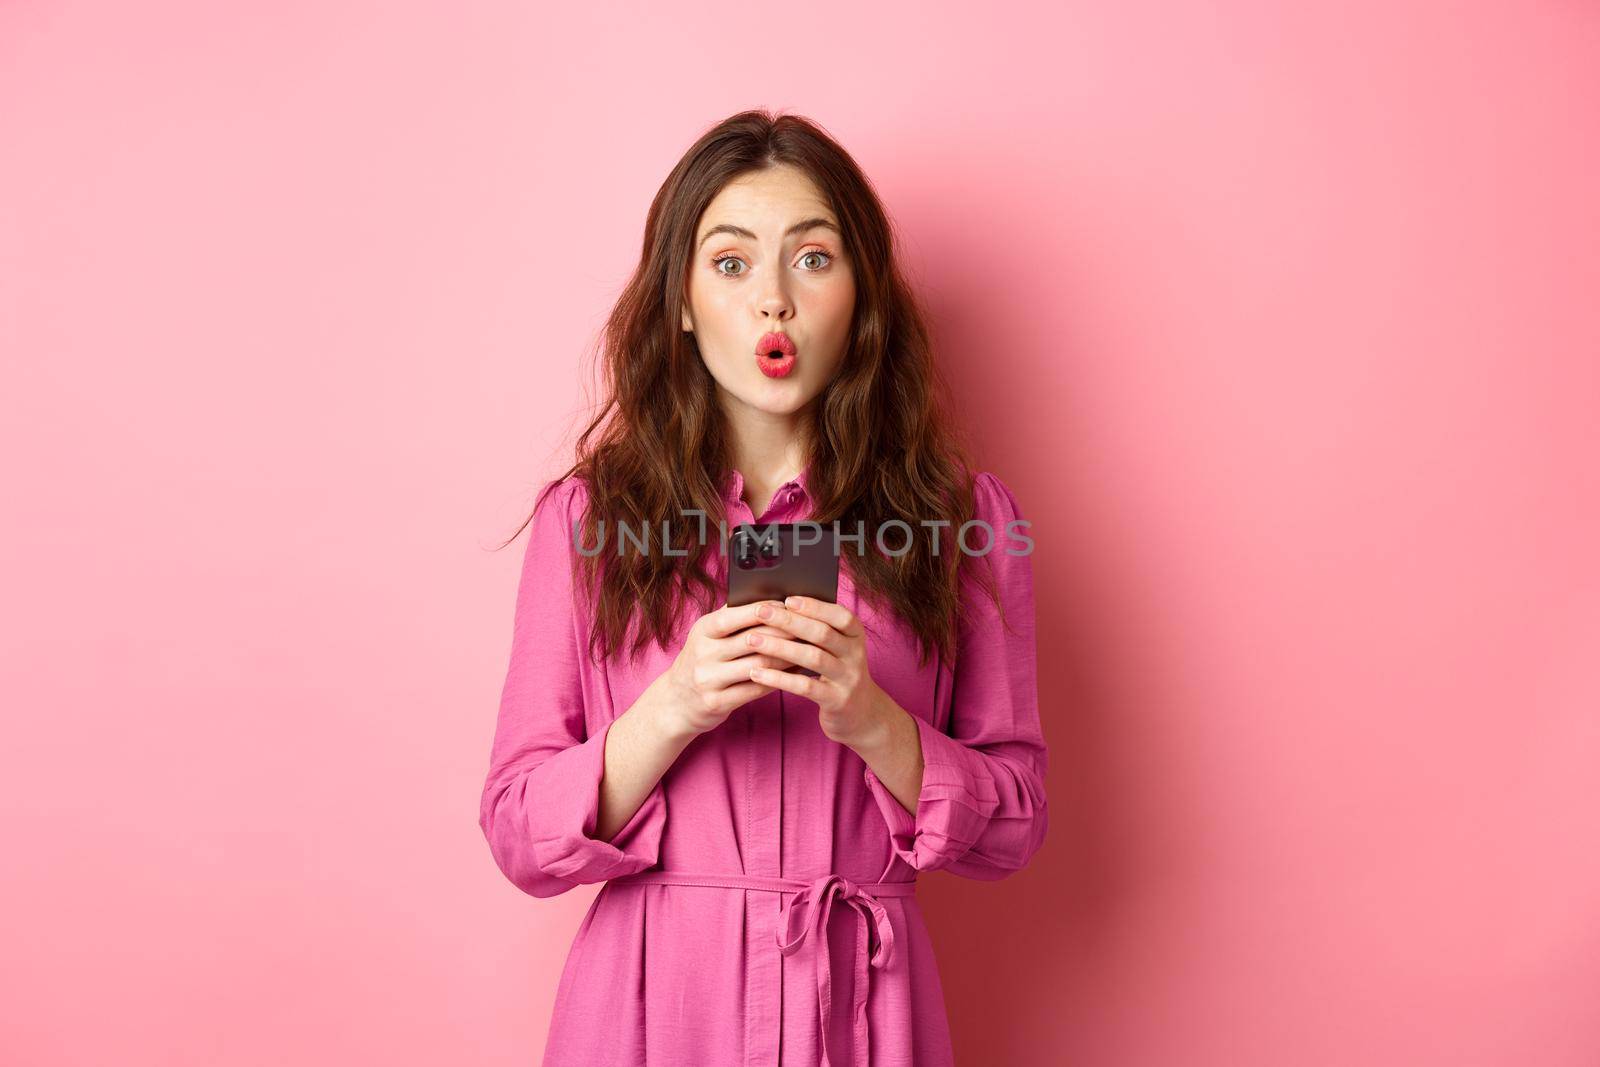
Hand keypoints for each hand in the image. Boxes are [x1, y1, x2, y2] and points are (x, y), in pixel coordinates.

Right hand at [651, 600, 796, 738]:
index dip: (763, 609)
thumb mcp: (707, 636)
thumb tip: (770, 600)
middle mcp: (703, 653)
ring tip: (807, 650)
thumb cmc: (702, 661)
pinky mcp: (718, 702)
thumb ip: (732, 619)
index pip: (734, 615)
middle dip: (783, 632)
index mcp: (702, 630)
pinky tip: (795, 674)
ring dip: (786, 657)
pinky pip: (756, 690)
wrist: (675, 702)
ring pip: (758, 665)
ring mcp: (709, 679)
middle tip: (808, 627)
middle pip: (752, 640)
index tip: (787, 604)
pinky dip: (779, 680)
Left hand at [740, 596, 888, 747]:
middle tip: (761, 611)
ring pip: (813, 658)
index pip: (840, 615)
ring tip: (752, 640)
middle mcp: (856, 655)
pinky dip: (779, 678)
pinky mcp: (837, 701)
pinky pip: (805, 687)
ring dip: (780, 647)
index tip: (787, 599)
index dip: (814, 606)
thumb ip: (817, 630)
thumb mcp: (836, 649)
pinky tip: (757, 672)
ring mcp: (848, 679)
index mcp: (855, 636)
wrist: (861, 714)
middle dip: (789, 621)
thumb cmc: (837, 673)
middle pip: (822, 633)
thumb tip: (779, 607)